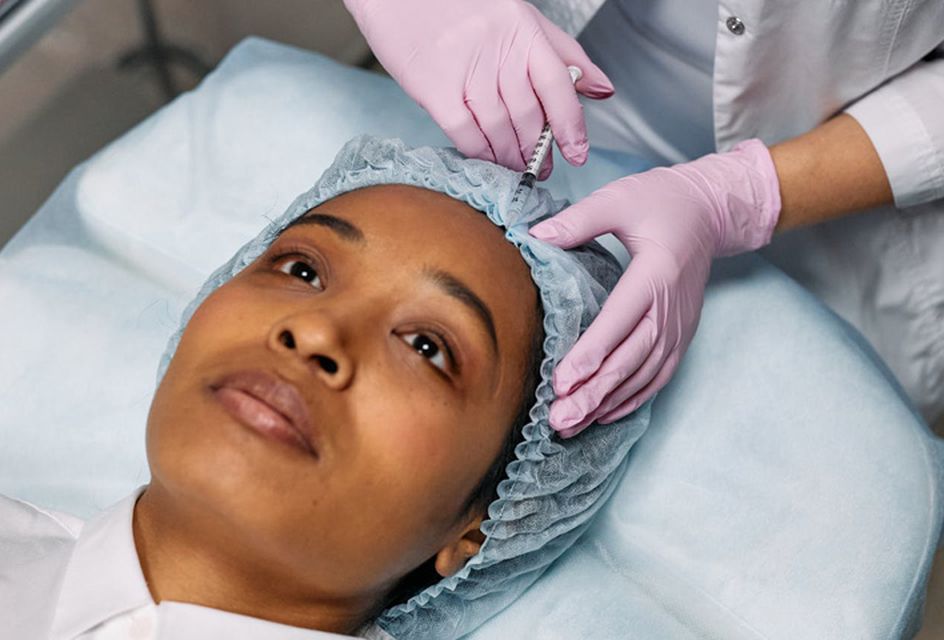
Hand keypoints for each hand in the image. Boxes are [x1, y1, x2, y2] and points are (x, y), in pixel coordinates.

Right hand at [343, 0, 613, 174]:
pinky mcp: (433, 89)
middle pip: (528, 114)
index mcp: (522, 29)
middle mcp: (497, 50)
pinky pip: (465, 133)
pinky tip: (486, 158)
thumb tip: (602, 89)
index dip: (571, 125)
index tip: (577, 153)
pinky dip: (480, 153)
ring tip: (515, 167)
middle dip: (538, 149)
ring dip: (511, 157)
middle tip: (541, 168)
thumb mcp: (518, 17)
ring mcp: (465, 70)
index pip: (558, 85)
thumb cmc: (459, 4)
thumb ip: (562, 53)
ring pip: (499, 129)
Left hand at [529, 140, 781, 436]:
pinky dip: (632, 399)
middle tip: (559, 419)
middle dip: (593, 393)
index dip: (590, 354)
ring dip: (607, 404)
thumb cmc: (662, 201)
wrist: (710, 210)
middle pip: (630, 360)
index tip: (561, 382)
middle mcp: (670, 308)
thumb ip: (578, 220)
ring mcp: (678, 326)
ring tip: (571, 426)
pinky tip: (604, 415)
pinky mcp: (680, 335)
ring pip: (642, 376)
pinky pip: (657, 376)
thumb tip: (535, 235)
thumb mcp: (619, 199)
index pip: (619, 322)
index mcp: (655, 274)